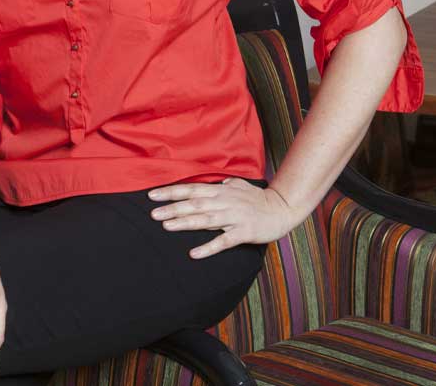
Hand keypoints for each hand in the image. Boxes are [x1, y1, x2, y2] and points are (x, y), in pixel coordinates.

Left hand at [147, 178, 298, 258]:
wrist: (283, 209)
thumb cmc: (260, 199)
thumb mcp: (242, 186)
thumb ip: (229, 184)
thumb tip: (220, 182)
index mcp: (221, 191)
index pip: (192, 189)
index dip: (172, 192)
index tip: (152, 195)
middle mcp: (224, 201)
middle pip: (194, 204)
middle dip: (172, 208)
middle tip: (152, 213)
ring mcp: (234, 217)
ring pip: (205, 220)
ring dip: (185, 223)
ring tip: (166, 227)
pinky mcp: (244, 232)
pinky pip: (224, 241)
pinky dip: (208, 247)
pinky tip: (194, 253)